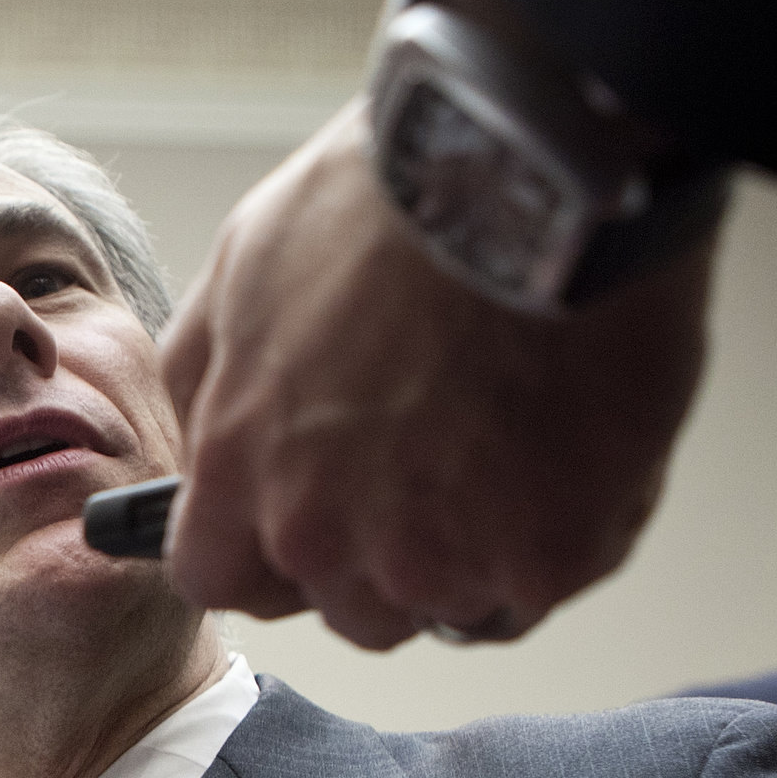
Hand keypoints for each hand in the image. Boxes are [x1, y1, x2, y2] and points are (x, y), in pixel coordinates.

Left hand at [157, 99, 715, 649]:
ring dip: (472, 552)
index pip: (220, 578)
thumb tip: (200, 443)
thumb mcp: (242, 270)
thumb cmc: (392, 200)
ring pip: (444, 608)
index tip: (303, 533)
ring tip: (513, 445)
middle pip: (344, 605)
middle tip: (441, 463)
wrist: (535, 170)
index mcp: (241, 467)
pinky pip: (539, 587)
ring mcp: (436, 559)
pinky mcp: (543, 558)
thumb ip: (209, 380)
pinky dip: (560, 534)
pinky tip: (576, 449)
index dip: (265, 560)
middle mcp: (325, 535)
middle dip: (382, 554)